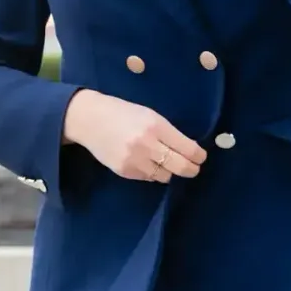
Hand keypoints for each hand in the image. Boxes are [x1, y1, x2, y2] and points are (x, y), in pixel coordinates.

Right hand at [63, 90, 206, 182]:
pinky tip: (146, 161)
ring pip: (165, 176)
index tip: (201, 157)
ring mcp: (135, 160)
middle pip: (180, 167)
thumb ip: (168, 132)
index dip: (199, 156)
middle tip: (193, 168)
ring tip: (165, 162)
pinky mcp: (125, 171)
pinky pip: (148, 178)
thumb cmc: (123, 113)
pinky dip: (152, 172)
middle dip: (192, 169)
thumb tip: (189, 150)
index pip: (188, 149)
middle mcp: (147, 145)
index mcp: (156, 126)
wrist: (90, 119)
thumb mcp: (150, 115)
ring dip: (169, 171)